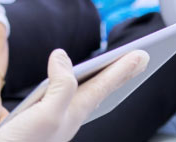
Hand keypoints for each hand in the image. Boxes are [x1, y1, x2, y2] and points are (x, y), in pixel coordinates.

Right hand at [0, 49, 148, 141]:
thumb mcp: (47, 115)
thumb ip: (61, 86)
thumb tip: (62, 57)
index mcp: (70, 115)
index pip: (101, 87)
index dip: (121, 70)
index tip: (143, 54)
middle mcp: (63, 117)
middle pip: (97, 92)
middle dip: (118, 75)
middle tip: (140, 59)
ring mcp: (48, 120)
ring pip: (80, 96)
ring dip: (98, 81)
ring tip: (113, 71)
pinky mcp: (32, 121)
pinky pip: (58, 99)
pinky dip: (69, 87)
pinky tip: (65, 87)